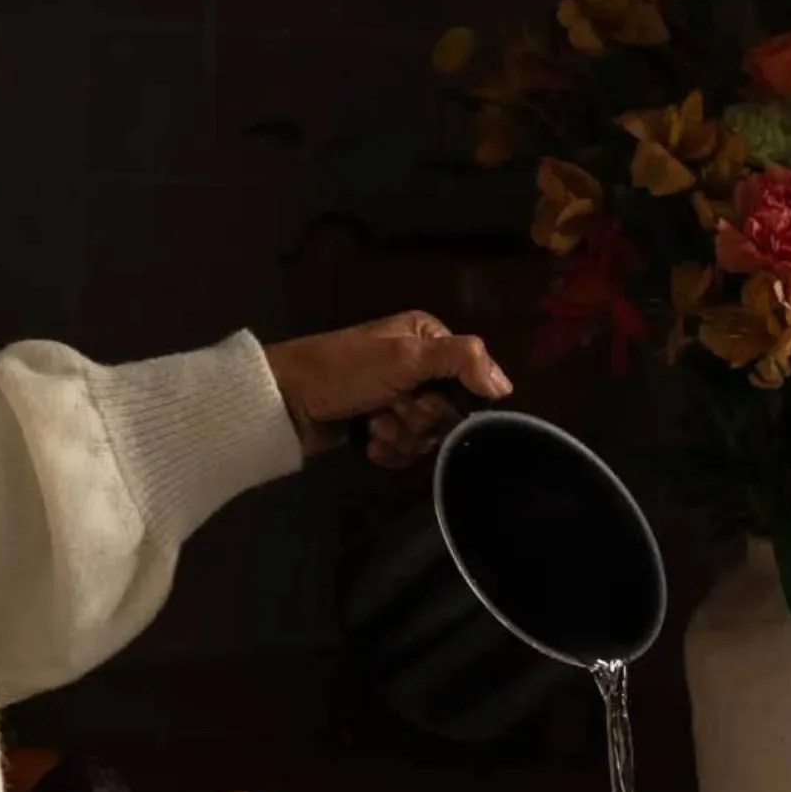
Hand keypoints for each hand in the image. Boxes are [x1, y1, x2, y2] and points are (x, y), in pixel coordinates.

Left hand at [265, 310, 511, 466]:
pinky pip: (406, 452)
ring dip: (400, 436)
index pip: (470, 379)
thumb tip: (505, 386)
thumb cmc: (342, 371)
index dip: (450, 398)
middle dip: (419, 419)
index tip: (420, 396)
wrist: (284, 404)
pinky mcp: (380, 427)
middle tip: (389, 407)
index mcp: (427, 339)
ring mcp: (397, 398)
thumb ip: (461, 361)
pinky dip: (387, 450)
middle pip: (449, 412)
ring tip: (371, 423)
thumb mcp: (404, 357)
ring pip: (427, 436)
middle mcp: (417, 366)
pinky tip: (366, 439)